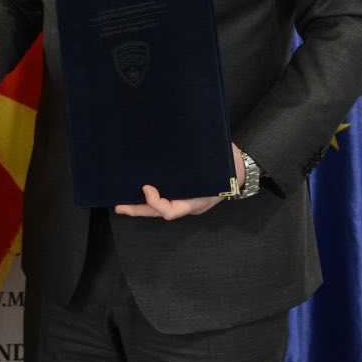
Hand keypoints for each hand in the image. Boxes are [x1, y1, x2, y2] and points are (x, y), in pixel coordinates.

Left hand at [111, 145, 242, 219]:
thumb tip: (187, 148)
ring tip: (122, 203)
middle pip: (161, 212)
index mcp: (198, 199)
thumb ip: (204, 162)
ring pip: (161, 209)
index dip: (156, 202)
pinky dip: (151, 197)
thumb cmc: (230, 165)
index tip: (147, 187)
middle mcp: (190, 203)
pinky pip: (166, 198)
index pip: (173, 210)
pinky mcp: (184, 192)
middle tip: (120, 207)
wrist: (241, 169)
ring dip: (142, 206)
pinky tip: (138, 190)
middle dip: (140, 210)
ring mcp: (187, 199)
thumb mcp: (221, 165)